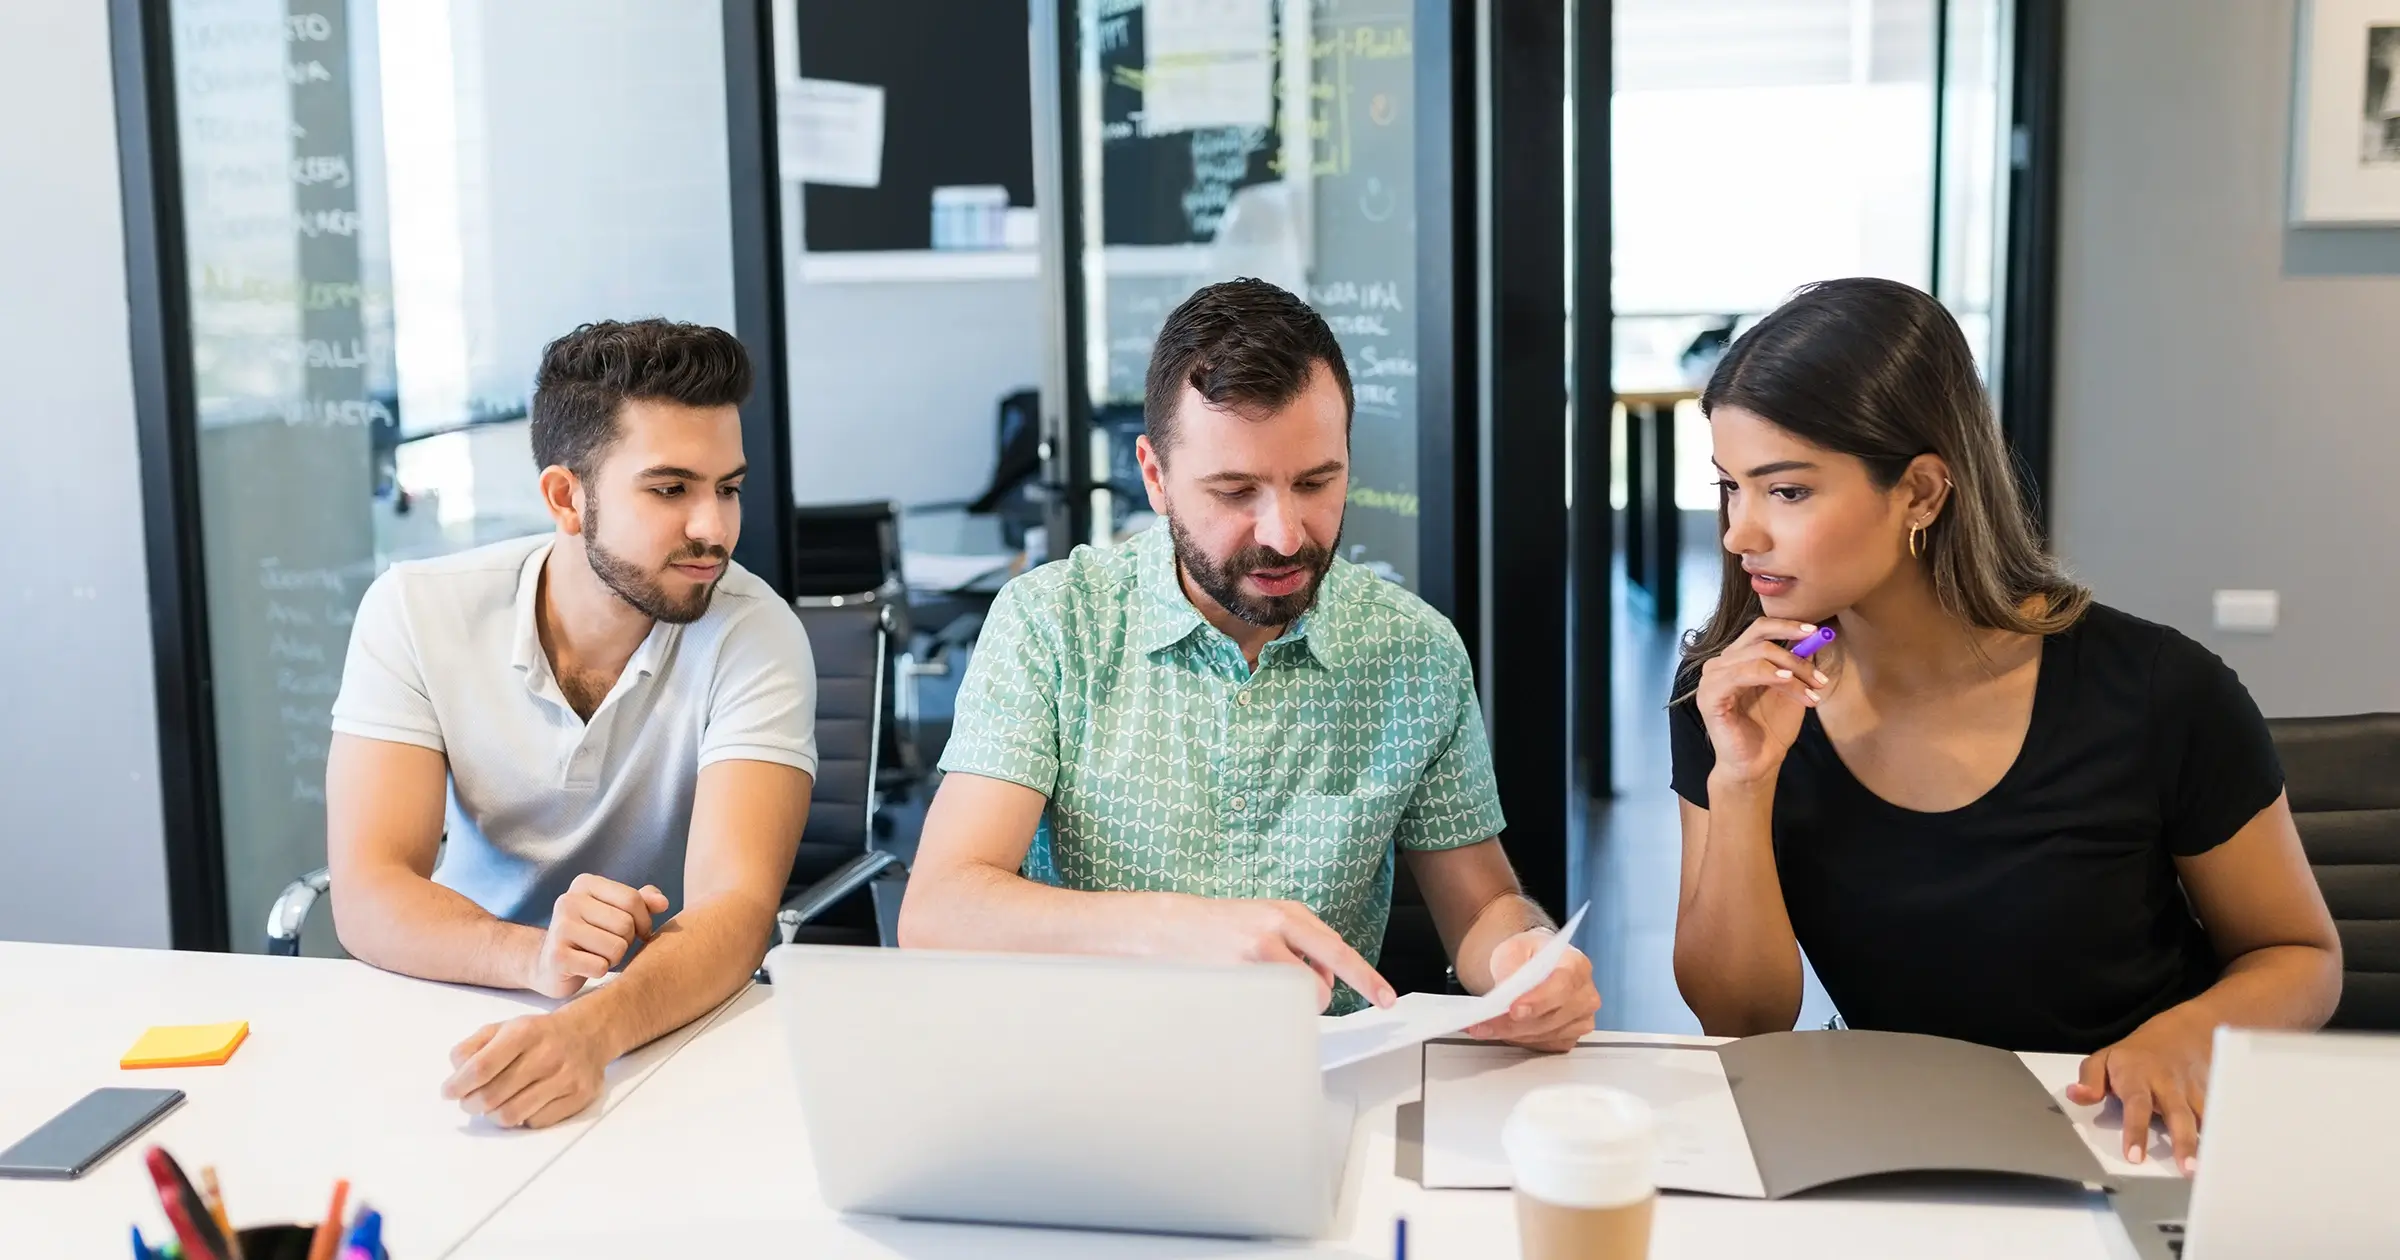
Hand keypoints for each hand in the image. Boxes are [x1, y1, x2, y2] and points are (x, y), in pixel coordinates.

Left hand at [442, 1008, 613, 1128]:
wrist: (589, 1034)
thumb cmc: (538, 1034)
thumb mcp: (504, 1027)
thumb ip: (473, 1046)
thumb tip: (456, 1071)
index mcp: (525, 1032)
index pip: (481, 1068)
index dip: (458, 1085)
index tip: (448, 1092)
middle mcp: (547, 1054)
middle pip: (492, 1096)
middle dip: (470, 1104)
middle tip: (468, 1102)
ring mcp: (566, 1078)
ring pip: (511, 1115)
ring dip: (492, 1115)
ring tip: (491, 1107)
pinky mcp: (579, 1097)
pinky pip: (536, 1122)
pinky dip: (522, 1118)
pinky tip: (521, 1105)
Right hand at [525, 874, 669, 998]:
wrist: (549, 964)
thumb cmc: (591, 935)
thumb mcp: (615, 911)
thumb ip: (641, 902)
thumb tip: (663, 903)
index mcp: (585, 883)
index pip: (633, 899)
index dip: (644, 920)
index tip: (639, 932)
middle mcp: (568, 901)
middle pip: (626, 924)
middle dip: (627, 941)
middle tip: (611, 945)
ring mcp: (560, 928)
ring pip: (617, 947)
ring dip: (614, 958)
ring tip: (598, 955)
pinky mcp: (557, 957)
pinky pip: (601, 967)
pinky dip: (600, 971)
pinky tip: (586, 967)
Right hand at [1149, 895, 1395, 1012]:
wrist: (1163, 926)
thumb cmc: (1211, 928)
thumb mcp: (1260, 922)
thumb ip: (1295, 943)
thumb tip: (1322, 979)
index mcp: (1286, 911)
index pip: (1337, 946)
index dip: (1364, 975)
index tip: (1383, 995)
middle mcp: (1279, 924)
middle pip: (1335, 960)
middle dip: (1359, 983)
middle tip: (1381, 1000)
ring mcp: (1261, 947)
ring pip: (1308, 989)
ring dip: (1302, 1003)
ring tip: (1272, 995)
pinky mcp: (1244, 969)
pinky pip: (1280, 1002)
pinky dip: (1279, 1010)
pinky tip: (1258, 1001)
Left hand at [1464, 929, 1600, 1051]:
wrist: (1534, 965)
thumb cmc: (1529, 956)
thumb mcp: (1514, 948)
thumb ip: (1511, 966)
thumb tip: (1506, 990)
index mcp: (1577, 965)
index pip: (1562, 986)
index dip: (1539, 1000)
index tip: (1514, 1009)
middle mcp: (1585, 994)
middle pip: (1552, 1016)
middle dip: (1514, 1023)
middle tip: (1484, 1023)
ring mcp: (1581, 1019)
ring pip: (1544, 1034)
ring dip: (1511, 1033)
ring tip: (1483, 1027)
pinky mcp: (1570, 1036)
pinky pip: (1543, 1045)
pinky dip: (1519, 1040)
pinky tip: (1500, 1031)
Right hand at [1695, 617, 1831, 784]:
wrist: (1757, 763)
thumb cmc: (1770, 728)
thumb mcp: (1791, 689)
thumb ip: (1796, 664)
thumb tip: (1814, 637)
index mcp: (1737, 658)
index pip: (1759, 629)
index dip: (1787, 626)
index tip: (1816, 633)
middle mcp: (1721, 664)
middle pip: (1760, 639)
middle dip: (1796, 656)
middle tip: (1819, 678)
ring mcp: (1712, 679)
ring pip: (1757, 657)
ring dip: (1791, 671)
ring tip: (1812, 691)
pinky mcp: (1710, 696)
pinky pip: (1741, 674)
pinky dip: (1769, 675)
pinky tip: (1788, 682)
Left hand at [2066, 1008, 2214, 1174]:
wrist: (2183, 1032)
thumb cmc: (2136, 1056)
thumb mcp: (2104, 1059)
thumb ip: (2090, 1079)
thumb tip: (2077, 1095)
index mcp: (2138, 1077)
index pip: (2136, 1105)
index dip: (2136, 1131)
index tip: (2135, 1157)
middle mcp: (2169, 1084)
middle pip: (2178, 1114)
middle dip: (2183, 1142)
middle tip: (2187, 1170)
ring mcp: (2194, 1090)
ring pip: (2204, 1116)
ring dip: (2210, 1141)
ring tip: (2214, 1169)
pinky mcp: (2215, 1094)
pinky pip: (2222, 1115)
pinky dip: (2229, 1132)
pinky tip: (2235, 1154)